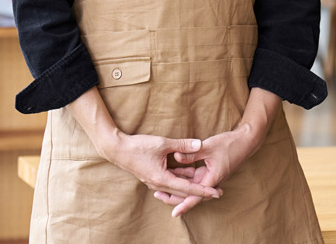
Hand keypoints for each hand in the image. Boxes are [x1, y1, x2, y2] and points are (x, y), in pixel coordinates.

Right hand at [103, 132, 222, 201]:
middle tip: (218, 191)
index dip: (203, 190)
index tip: (216, 192)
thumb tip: (200, 143)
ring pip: (178, 187)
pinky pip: (171, 180)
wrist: (117, 149)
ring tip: (207, 182)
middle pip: (184, 192)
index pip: (187, 188)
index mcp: (162, 179)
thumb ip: (182, 145)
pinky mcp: (154, 176)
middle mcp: (159, 183)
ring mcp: (155, 181)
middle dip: (201, 192)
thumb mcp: (163, 143)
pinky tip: (191, 172)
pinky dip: (181, 178)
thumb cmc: (138, 146)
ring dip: (191, 184)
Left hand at [152, 123, 263, 216]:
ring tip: (161, 185)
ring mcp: (210, 176)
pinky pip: (195, 178)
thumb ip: (191, 153)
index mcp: (212, 178)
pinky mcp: (209, 171)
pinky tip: (174, 171)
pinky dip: (184, 176)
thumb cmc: (229, 144)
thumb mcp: (208, 147)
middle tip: (158, 195)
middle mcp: (211, 181)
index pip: (196, 196)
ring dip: (178, 186)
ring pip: (192, 186)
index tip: (174, 213)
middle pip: (191, 194)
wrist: (246, 141)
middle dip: (175, 196)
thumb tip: (175, 157)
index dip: (184, 204)